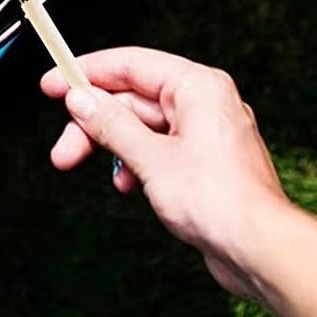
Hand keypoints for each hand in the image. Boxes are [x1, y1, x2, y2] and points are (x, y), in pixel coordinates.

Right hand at [42, 48, 288, 298]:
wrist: (263, 253)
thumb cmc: (223, 203)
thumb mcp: (150, 158)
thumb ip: (110, 124)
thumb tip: (81, 100)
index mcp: (197, 87)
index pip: (130, 64)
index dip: (86, 73)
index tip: (53, 82)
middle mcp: (204, 103)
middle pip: (131, 99)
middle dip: (93, 123)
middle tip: (63, 143)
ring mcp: (206, 134)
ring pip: (142, 127)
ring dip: (111, 146)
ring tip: (83, 166)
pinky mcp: (205, 164)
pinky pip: (158, 150)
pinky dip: (135, 163)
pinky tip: (126, 183)